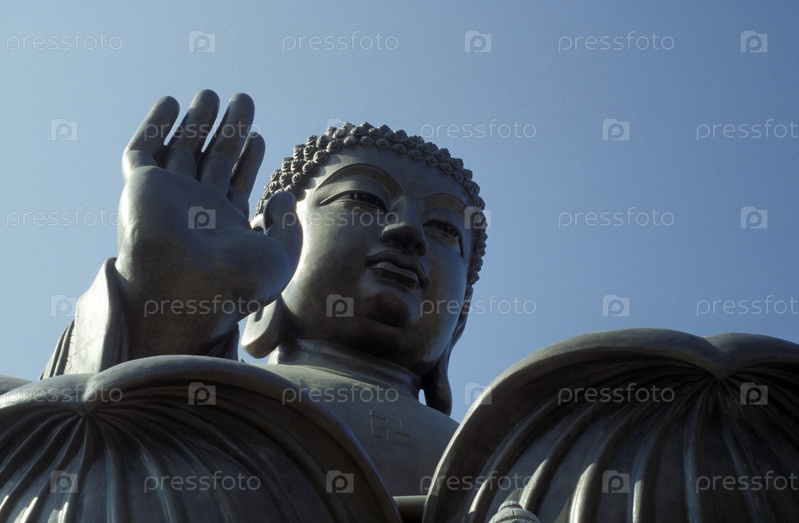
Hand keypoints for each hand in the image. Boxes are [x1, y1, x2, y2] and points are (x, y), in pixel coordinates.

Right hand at [115, 90, 300, 357]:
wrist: (186, 292)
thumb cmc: (236, 284)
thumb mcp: (281, 256)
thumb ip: (288, 223)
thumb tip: (285, 194)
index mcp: (225, 225)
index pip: (236, 182)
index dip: (248, 158)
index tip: (258, 137)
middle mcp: (195, 209)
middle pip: (214, 158)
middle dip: (229, 129)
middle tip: (243, 99)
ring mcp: (167, 196)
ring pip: (182, 149)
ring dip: (196, 121)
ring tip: (212, 94)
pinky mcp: (140, 187)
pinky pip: (142, 150)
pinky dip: (154, 125)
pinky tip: (170, 103)